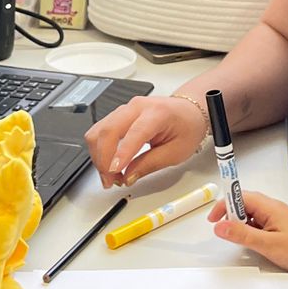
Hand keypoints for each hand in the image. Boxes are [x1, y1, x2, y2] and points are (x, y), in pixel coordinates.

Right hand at [84, 94, 206, 187]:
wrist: (188, 111)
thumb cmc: (187, 127)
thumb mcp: (176, 152)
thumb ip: (150, 164)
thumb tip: (128, 176)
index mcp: (158, 113)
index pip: (134, 133)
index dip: (122, 154)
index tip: (114, 172)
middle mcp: (137, 107)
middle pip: (109, 130)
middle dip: (104, 159)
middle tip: (110, 181)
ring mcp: (125, 109)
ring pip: (99, 131)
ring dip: (99, 156)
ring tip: (110, 176)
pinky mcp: (118, 115)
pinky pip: (100, 130)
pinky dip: (100, 150)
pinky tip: (108, 163)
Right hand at [209, 189, 287, 277]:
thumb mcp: (267, 244)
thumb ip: (242, 234)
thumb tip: (220, 226)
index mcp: (270, 207)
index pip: (240, 196)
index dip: (224, 205)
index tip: (213, 218)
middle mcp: (273, 209)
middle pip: (244, 204)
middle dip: (230, 215)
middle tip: (223, 230)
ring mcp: (276, 218)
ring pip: (251, 215)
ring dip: (241, 225)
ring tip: (239, 240)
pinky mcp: (279, 228)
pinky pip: (258, 224)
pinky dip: (250, 232)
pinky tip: (252, 244)